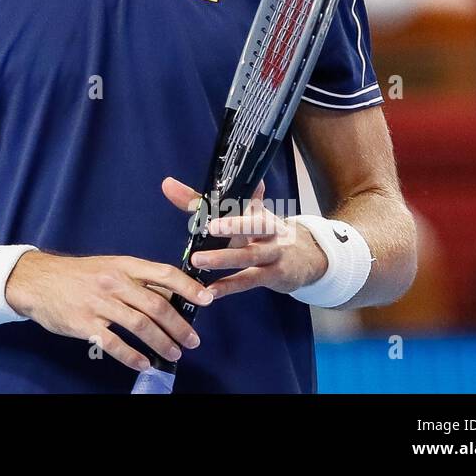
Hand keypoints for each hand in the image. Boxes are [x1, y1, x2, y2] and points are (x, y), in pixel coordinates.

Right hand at [5, 249, 214, 372]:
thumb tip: (171, 295)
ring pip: (140, 325)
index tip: (206, 300)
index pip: (163, 274)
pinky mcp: (84, 324)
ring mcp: (98, 304)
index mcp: (123, 265)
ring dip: (161, 342)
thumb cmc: (78, 275)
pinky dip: (132, 356)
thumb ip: (137, 279)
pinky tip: (143, 363)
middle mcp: (113, 282)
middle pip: (156, 305)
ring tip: (174, 354)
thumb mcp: (109, 266)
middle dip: (179, 326)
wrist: (38, 280)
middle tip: (192, 340)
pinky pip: (114, 343)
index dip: (188, 287)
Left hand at [163, 177, 328, 298]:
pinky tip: (210, 291)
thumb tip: (169, 184)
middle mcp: (269, 230)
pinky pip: (249, 281)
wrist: (306, 258)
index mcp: (259, 211)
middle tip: (210, 226)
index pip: (242, 201)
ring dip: (223, 259)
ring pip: (248, 256)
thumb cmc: (266, 232)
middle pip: (253, 225)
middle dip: (234, 225)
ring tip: (197, 260)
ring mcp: (273, 254)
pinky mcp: (274, 276)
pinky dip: (229, 286)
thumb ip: (205, 203)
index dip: (226, 199)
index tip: (209, 197)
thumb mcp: (245, 215)